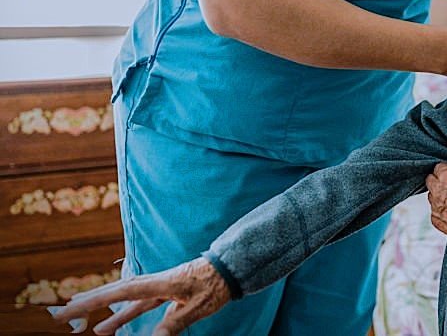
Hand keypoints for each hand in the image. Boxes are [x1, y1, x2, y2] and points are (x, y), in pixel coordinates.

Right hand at [49, 257, 229, 335]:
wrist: (231, 268)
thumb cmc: (216, 285)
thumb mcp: (197, 308)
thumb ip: (174, 324)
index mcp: (161, 283)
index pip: (122, 292)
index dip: (96, 299)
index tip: (73, 306)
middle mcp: (155, 283)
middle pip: (117, 292)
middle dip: (90, 303)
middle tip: (64, 313)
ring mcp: (160, 287)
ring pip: (126, 300)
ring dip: (106, 312)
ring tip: (87, 330)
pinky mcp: (166, 292)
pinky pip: (139, 305)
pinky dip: (123, 314)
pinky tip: (111, 326)